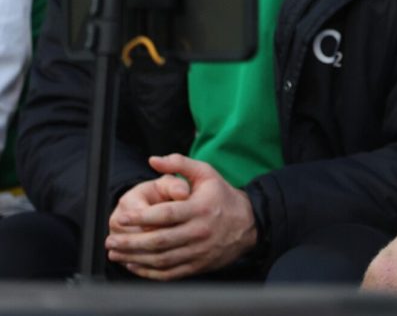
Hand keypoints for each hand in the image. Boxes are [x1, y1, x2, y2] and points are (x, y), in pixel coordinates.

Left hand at [105, 154, 257, 280]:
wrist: (248, 224)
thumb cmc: (222, 196)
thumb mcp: (206, 173)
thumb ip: (179, 164)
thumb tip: (153, 160)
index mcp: (200, 208)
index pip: (166, 214)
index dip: (141, 217)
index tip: (121, 217)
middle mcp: (200, 231)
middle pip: (159, 240)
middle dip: (131, 241)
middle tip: (111, 239)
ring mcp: (199, 251)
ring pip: (161, 259)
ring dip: (135, 257)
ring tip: (116, 252)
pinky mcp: (198, 266)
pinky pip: (169, 273)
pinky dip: (148, 272)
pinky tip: (134, 264)